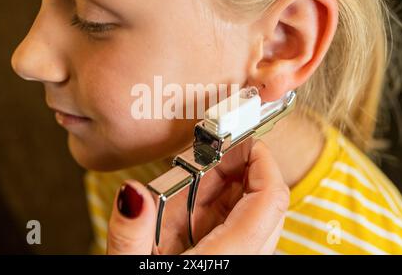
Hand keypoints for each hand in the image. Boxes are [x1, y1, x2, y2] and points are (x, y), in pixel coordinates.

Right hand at [107, 139, 289, 254]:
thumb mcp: (132, 267)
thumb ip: (130, 233)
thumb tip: (132, 194)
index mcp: (230, 257)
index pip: (270, 198)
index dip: (263, 161)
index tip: (244, 139)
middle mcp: (246, 258)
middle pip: (262, 201)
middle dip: (236, 170)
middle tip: (206, 157)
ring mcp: (240, 260)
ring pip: (249, 212)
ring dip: (223, 190)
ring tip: (190, 185)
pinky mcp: (229, 261)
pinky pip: (235, 227)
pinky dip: (215, 209)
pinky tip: (189, 211)